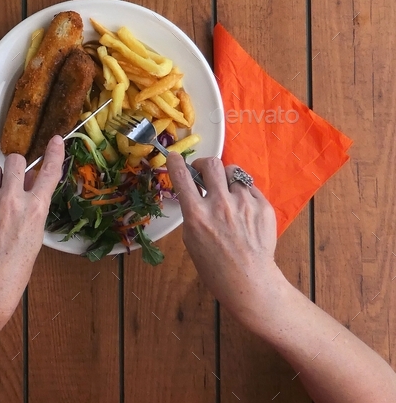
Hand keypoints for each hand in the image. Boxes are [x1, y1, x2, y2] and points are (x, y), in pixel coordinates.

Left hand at [0, 136, 63, 343]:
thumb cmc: (15, 266)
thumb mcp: (35, 234)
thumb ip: (33, 205)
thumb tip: (30, 180)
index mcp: (35, 210)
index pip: (50, 173)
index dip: (55, 153)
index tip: (57, 139)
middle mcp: (12, 201)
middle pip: (15, 160)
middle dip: (14, 169)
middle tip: (12, 182)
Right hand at [166, 153, 285, 325]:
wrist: (250, 281)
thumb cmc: (215, 266)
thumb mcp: (191, 239)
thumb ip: (192, 212)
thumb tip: (194, 191)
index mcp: (197, 215)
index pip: (182, 177)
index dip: (175, 162)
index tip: (174, 157)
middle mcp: (220, 205)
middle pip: (211, 164)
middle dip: (204, 164)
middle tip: (204, 172)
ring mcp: (244, 204)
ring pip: (233, 171)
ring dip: (226, 179)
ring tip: (228, 192)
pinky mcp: (263, 206)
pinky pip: (250, 188)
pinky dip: (243, 194)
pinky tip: (244, 210)